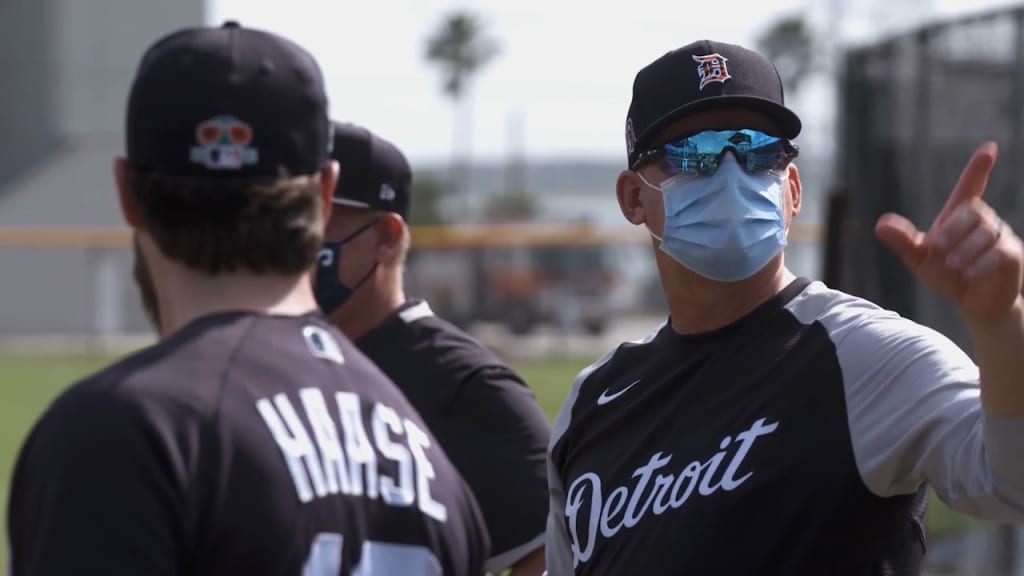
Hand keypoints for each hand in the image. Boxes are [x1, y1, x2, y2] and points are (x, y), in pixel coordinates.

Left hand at [874, 142, 1023, 325]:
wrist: (973, 303)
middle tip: (938, 250)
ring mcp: (1001, 237)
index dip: (978, 168)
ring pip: (985, 233)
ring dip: (965, 251)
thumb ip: (904, 242)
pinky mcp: (1012, 256)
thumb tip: (880, 224)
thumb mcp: (920, 259)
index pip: (971, 186)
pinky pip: (1000, 252)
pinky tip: (969, 273)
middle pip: (972, 211)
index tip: (989, 147)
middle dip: (953, 230)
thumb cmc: (947, 275)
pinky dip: (981, 263)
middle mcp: (984, 221)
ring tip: (954, 266)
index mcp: (960, 217)